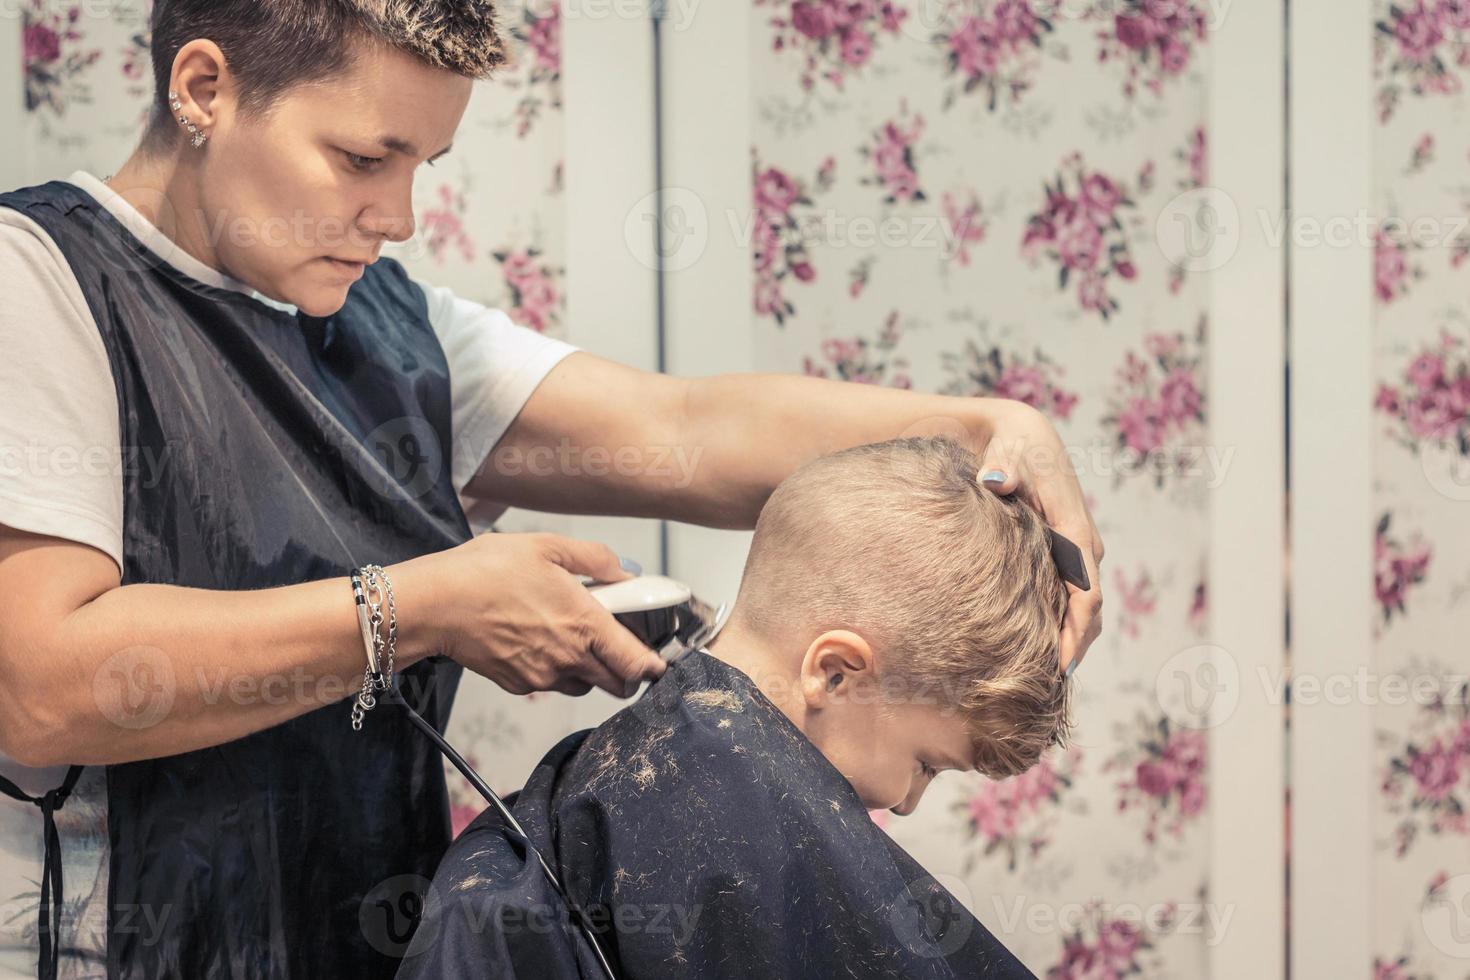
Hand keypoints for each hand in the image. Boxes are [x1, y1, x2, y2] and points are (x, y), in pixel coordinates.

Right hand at [425, 532, 667, 697]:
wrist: (435, 604)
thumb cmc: (486, 572)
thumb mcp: (547, 546)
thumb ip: (594, 559)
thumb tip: (622, 570)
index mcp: (585, 624)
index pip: (637, 663)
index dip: (653, 665)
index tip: (656, 658)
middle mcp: (569, 658)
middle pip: (617, 685)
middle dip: (624, 672)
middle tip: (617, 646)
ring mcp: (543, 677)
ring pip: (583, 686)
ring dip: (588, 671)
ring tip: (571, 637)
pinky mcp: (518, 685)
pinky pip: (550, 684)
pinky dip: (554, 670)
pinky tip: (537, 640)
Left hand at [971, 399, 1104, 674]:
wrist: (1022, 437)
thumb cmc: (1013, 446)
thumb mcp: (1008, 450)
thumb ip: (1002, 467)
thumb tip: (994, 481)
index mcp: (1074, 529)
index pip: (1085, 591)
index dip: (1075, 631)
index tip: (1059, 664)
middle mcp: (1084, 547)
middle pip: (1088, 611)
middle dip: (1073, 649)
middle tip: (1045, 689)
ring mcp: (1076, 555)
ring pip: (1082, 610)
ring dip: (1069, 643)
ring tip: (1041, 681)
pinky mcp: (1063, 558)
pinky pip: (1069, 600)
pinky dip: (1059, 628)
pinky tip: (1035, 652)